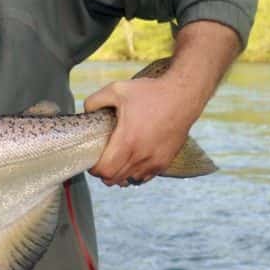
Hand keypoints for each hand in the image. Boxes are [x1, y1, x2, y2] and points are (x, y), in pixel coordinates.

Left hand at [84, 73, 201, 186]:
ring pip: (129, 180)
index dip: (94, 168)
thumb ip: (95, 101)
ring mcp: (155, 161)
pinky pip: (144, 177)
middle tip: (101, 159)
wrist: (183, 96)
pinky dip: (135, 173)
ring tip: (116, 160)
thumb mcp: (116, 89)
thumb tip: (86, 111)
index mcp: (127, 141)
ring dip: (119, 174)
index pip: (105, 171)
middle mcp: (142, 156)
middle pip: (114, 180)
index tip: (92, 159)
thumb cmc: (150, 93)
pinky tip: (132, 160)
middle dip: (103, 173)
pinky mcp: (165, 162)